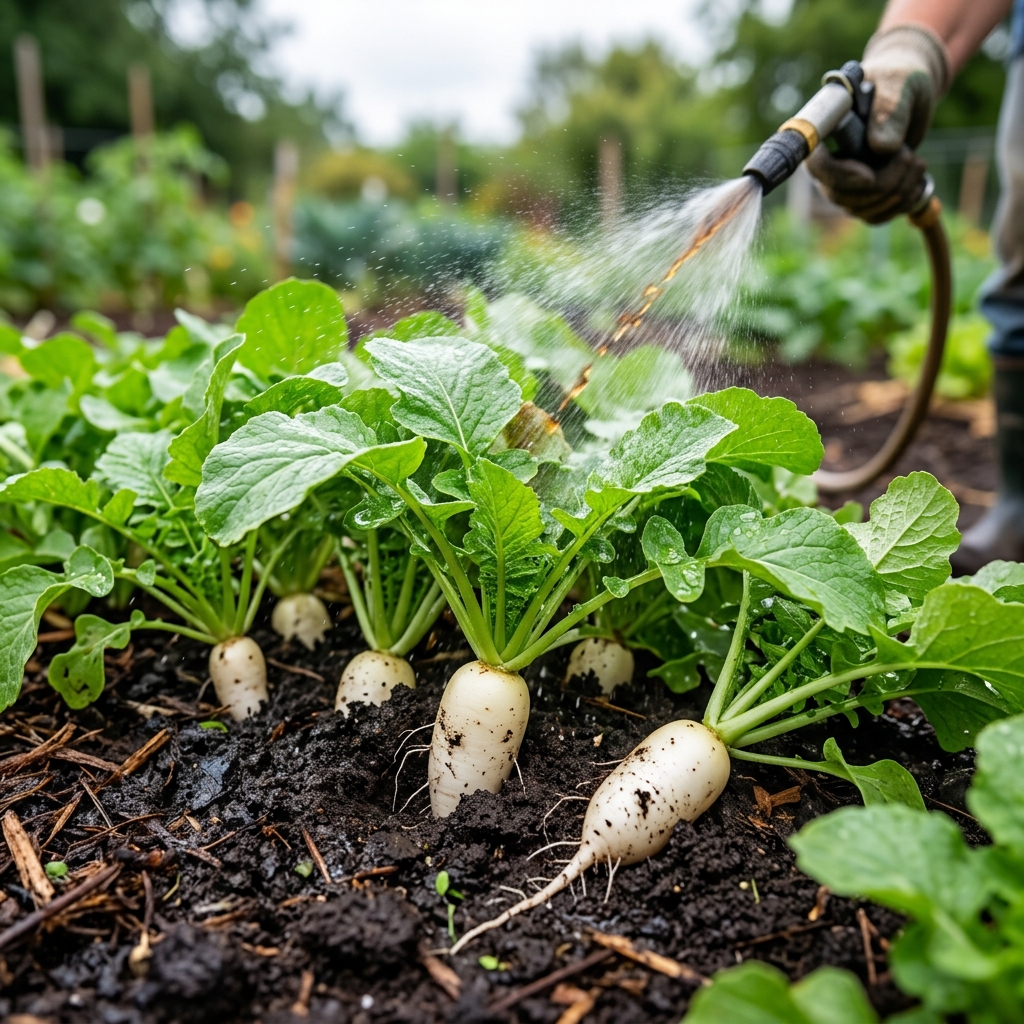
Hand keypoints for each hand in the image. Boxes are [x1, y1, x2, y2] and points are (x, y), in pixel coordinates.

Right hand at [806, 25, 946, 222]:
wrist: (910, 93)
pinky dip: (900, 204)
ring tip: (917, 162)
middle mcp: (829, 160)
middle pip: (840, 194)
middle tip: (910, 158)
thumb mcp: (900, 83)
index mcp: (826, 130)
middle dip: (882, 184)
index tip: (870, 176)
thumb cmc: (900, 79)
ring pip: (860, 208)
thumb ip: (890, 108)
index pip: (815, 165)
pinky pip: (874, 215)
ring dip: (897, 192)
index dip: (839, 177)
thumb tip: (880, 147)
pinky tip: (917, 182)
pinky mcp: (863, 194)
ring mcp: (844, 181)